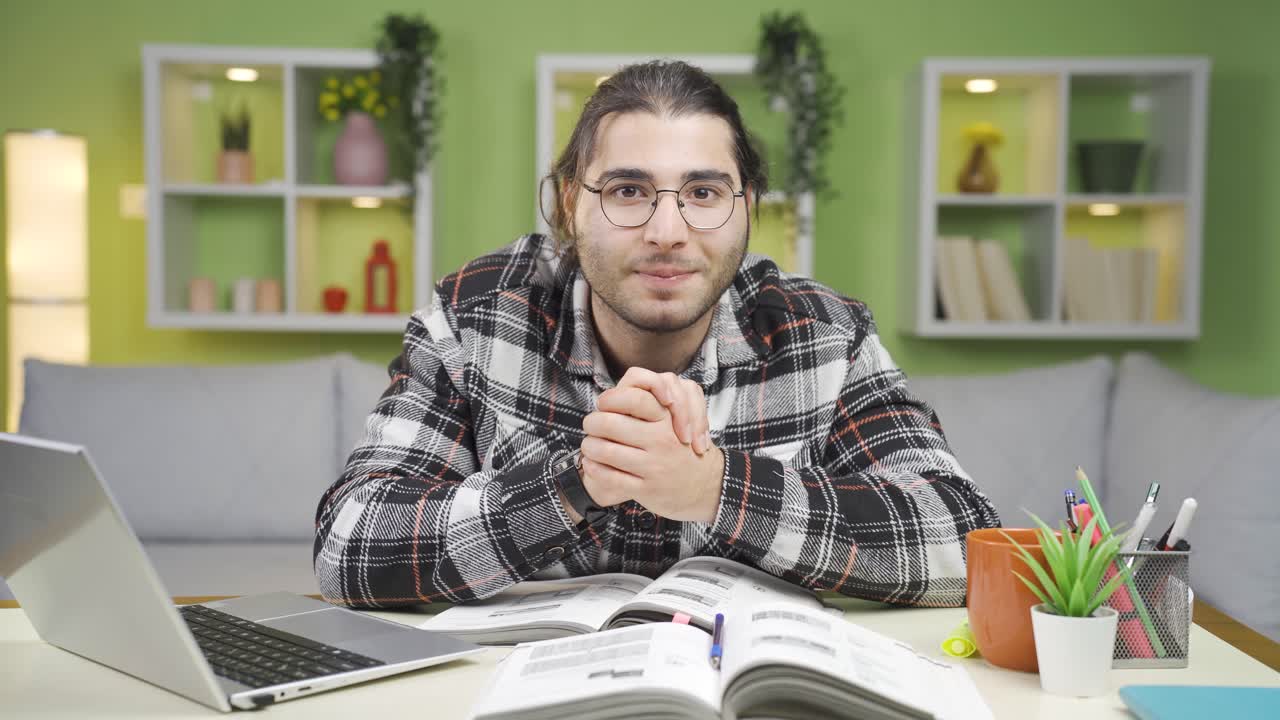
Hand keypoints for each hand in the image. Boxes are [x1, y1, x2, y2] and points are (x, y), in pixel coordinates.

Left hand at [580, 384, 723, 523]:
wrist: (705, 487)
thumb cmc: (681, 448)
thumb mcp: (675, 420)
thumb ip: (651, 402)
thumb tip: (613, 394)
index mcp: (667, 419)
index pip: (633, 397)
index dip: (610, 398)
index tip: (602, 403)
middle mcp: (661, 441)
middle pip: (611, 423)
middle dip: (592, 422)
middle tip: (589, 424)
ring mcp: (654, 466)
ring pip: (606, 451)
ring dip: (589, 446)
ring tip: (587, 445)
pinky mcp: (647, 489)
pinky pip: (610, 477)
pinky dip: (594, 469)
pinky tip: (590, 463)